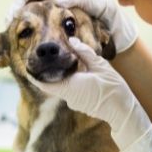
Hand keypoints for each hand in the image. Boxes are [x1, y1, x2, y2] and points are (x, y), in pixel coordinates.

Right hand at [6, 0, 137, 52]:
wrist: (109, 21)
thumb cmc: (101, 8)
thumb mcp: (91, 1)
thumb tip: (58, 0)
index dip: (17, 2)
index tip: (14, 16)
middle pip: (22, 2)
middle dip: (12, 14)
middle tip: (8, 28)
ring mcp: (48, 8)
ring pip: (27, 14)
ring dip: (18, 23)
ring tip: (12, 36)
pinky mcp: (51, 21)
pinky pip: (34, 24)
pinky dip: (27, 31)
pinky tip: (25, 41)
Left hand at [29, 37, 151, 151]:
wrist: (123, 111)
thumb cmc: (113, 89)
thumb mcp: (100, 66)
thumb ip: (84, 52)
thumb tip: (72, 40)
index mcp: (70, 86)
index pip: (44, 82)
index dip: (34, 74)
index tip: (28, 65)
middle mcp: (68, 96)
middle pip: (52, 83)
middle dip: (49, 72)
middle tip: (46, 58)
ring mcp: (74, 102)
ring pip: (62, 87)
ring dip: (61, 76)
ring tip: (63, 62)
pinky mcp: (80, 105)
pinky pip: (70, 91)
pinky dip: (70, 82)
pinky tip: (77, 73)